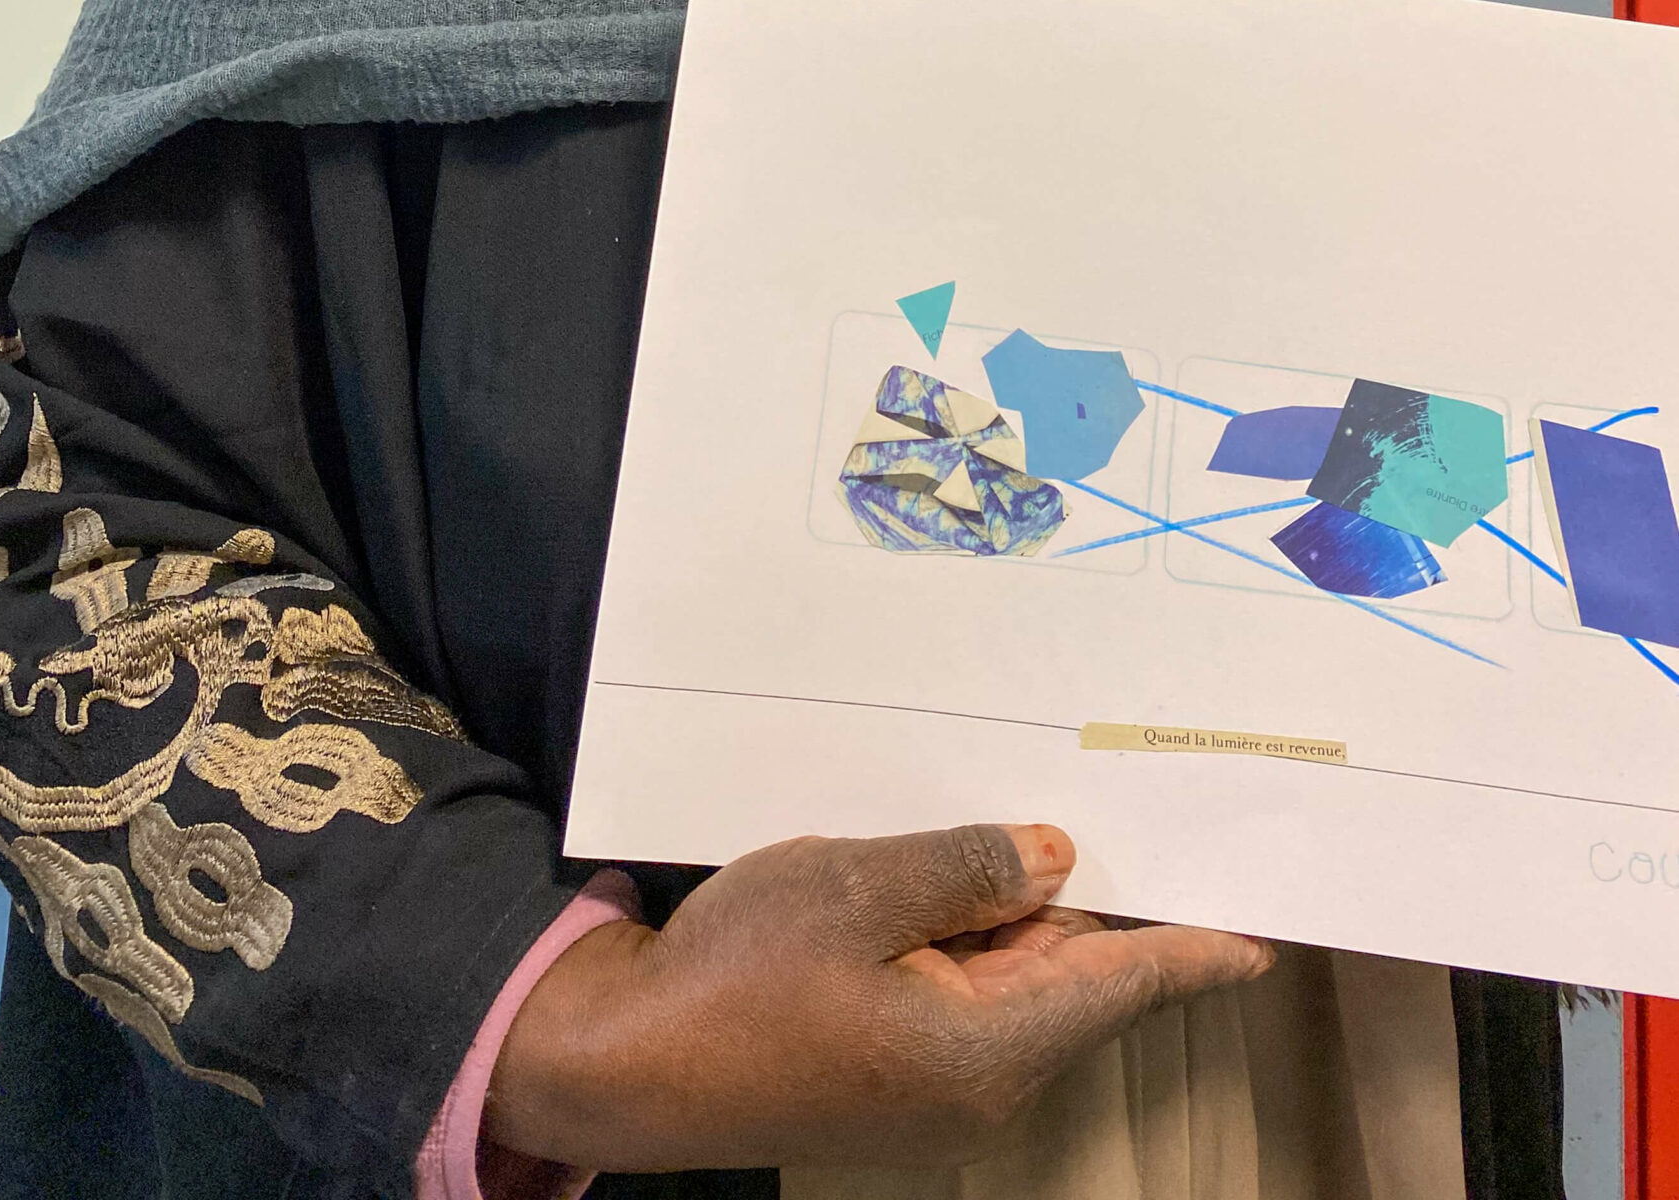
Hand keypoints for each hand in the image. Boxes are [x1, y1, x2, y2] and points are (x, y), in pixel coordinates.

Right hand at [484, 822, 1270, 1171]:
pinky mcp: (887, 1068)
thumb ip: (966, 869)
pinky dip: (973, 928)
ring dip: (1027, 905)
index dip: (1197, 948)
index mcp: (993, 1048)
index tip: (1268, 927)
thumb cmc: (740, 977)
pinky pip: (963, 989)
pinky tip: (964, 864)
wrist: (623, 1065)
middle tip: (1152, 806)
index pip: (1127, 985)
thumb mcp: (855, 891)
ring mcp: (932, 1084)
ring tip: (1058, 813)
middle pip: (1074, 976)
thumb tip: (1058, 858)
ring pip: (1015, 977)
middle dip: (1105, 898)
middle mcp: (983, 1081)